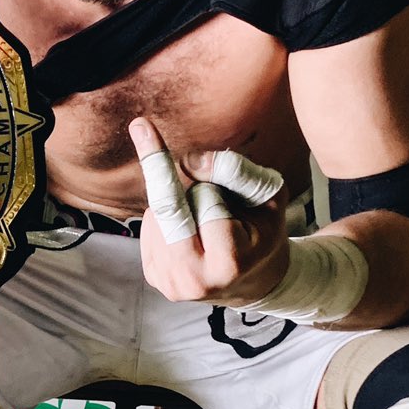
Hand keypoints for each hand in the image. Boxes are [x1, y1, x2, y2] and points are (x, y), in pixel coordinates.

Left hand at [129, 117, 290, 304]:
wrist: (255, 279)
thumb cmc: (265, 230)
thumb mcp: (268, 195)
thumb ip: (237, 171)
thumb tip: (188, 162)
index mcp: (229, 263)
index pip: (206, 198)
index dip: (217, 186)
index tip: (140, 124)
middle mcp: (193, 280)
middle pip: (170, 209)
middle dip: (186, 191)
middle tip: (166, 150)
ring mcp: (169, 284)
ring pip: (157, 215)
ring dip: (180, 206)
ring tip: (208, 225)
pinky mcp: (154, 277)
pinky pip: (149, 227)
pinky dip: (168, 219)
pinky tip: (191, 233)